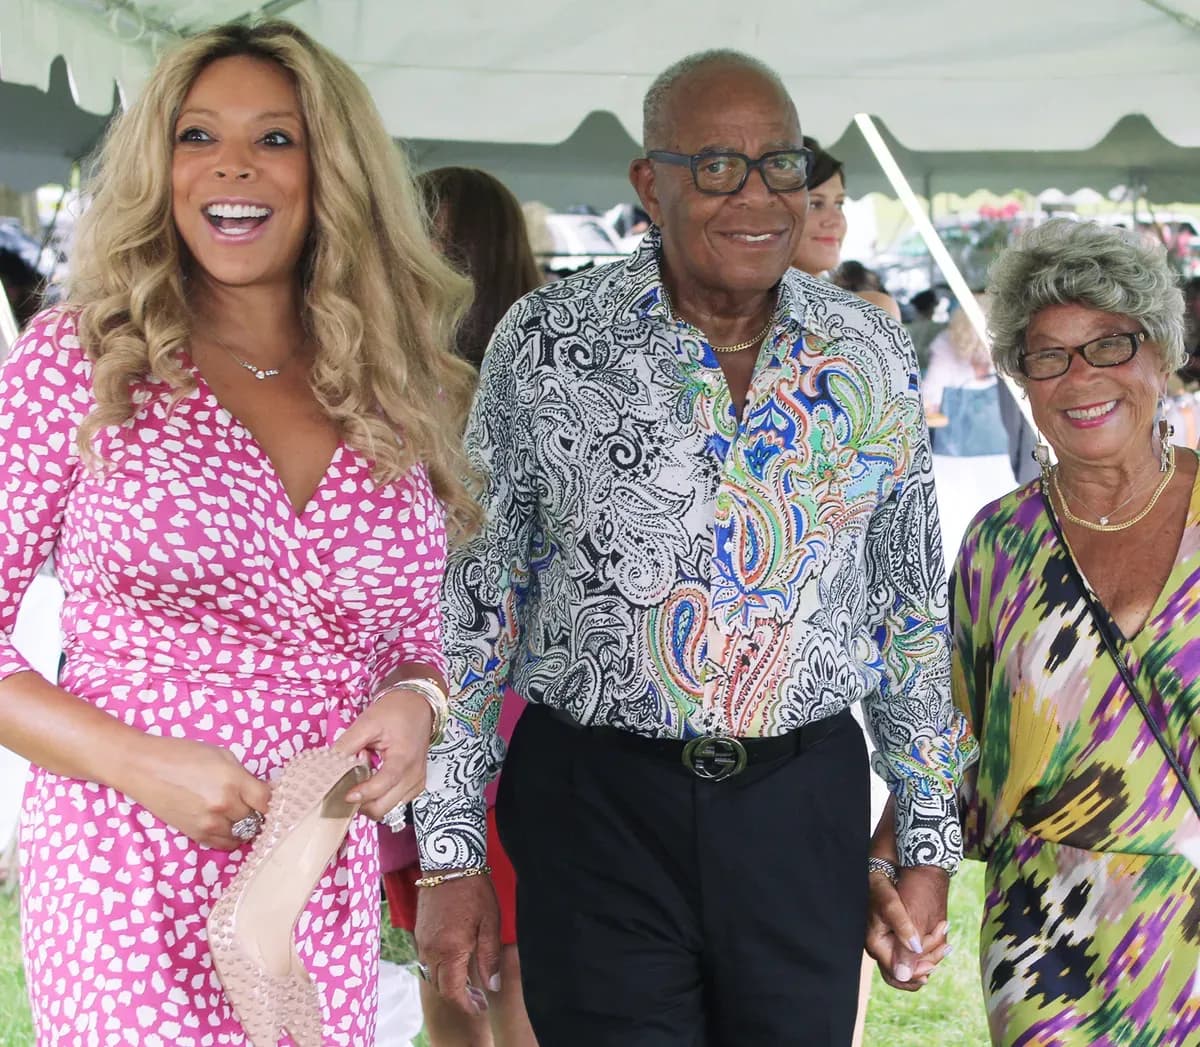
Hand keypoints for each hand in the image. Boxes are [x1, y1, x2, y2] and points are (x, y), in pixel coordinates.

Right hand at [123, 736, 272, 849]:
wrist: (145, 769)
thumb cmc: (184, 755)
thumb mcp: (223, 756)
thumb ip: (244, 776)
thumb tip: (263, 792)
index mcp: (234, 781)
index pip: (268, 801)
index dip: (273, 800)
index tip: (274, 798)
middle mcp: (224, 806)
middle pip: (258, 820)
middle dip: (260, 813)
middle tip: (257, 805)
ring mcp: (210, 823)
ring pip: (243, 835)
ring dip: (246, 826)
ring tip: (241, 813)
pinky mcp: (196, 835)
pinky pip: (225, 845)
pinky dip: (231, 837)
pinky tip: (228, 824)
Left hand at [335, 686, 433, 819]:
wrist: (417, 705)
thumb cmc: (395, 712)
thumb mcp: (367, 722)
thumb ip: (347, 745)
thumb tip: (327, 764)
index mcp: (403, 758)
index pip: (382, 786)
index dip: (362, 794)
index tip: (345, 794)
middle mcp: (413, 775)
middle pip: (383, 807)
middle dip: (362, 802)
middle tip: (349, 785)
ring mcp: (416, 782)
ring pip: (388, 809)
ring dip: (371, 800)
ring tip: (364, 777)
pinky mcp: (415, 785)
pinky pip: (394, 803)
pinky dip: (380, 797)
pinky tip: (374, 779)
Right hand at [415, 874, 501, 1015]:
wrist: (449, 863)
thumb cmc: (474, 891)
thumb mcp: (490, 923)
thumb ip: (489, 957)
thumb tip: (491, 985)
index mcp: (450, 951)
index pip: (452, 991)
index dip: (466, 1004)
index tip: (479, 1007)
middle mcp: (431, 950)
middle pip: (440, 985)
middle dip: (457, 995)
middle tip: (476, 996)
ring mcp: (422, 940)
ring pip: (431, 973)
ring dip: (446, 981)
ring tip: (466, 980)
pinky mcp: (419, 931)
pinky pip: (426, 958)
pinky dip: (439, 966)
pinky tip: (453, 959)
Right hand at [866, 864, 950, 990]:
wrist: (894, 862)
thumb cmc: (888, 881)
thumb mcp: (894, 906)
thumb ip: (900, 937)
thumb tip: (904, 973)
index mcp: (875, 941)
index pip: (896, 973)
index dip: (916, 970)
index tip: (934, 961)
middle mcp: (881, 945)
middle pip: (906, 971)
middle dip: (927, 959)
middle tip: (945, 944)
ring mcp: (890, 939)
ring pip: (914, 961)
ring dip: (932, 948)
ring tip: (943, 927)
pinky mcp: (899, 933)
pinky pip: (916, 949)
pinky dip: (930, 942)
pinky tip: (939, 928)